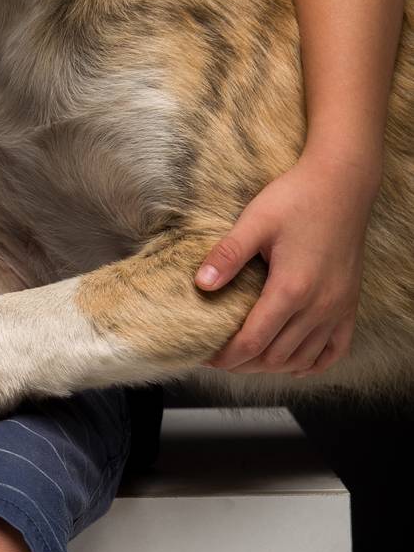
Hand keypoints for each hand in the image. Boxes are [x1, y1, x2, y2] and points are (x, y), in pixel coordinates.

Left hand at [193, 150, 379, 375]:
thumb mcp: (255, 221)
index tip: (207, 357)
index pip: (253, 341)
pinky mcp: (349, 304)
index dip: (227, 355)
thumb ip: (228, 254)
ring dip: (273, 366)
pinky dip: (312, 363)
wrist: (342, 185)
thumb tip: (201, 284)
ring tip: (248, 360)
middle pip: (275, 357)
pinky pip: (334, 351)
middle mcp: (318, 307)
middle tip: (221, 358)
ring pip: (302, 358)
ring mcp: (338, 309)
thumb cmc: (297, 198)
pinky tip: (293, 363)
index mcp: (291, 289)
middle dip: (244, 364)